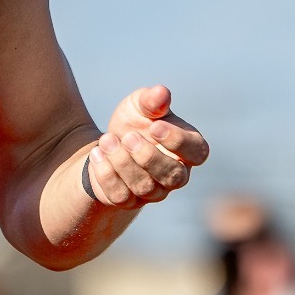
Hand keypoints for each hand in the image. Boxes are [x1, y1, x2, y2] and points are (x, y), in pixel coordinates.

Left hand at [84, 85, 208, 207]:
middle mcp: (176, 175)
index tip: (154, 126)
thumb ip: (152, 100)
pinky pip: (121, 196)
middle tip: (128, 137)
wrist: (109, 143)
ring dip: (123, 163)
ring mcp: (154, 192)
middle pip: (173, 176)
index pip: (197, 152)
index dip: (178, 141)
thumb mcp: (141, 105)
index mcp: (188, 149)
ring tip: (106, 140)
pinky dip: (106, 175)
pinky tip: (97, 154)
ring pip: (145, 187)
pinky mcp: (129, 201)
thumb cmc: (135, 122)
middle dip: (148, 156)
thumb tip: (162, 92)